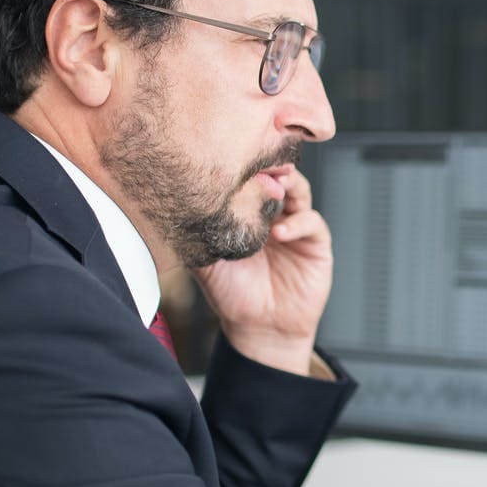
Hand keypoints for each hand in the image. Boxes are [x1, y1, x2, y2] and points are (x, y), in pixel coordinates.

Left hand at [193, 164, 330, 374]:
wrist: (259, 329)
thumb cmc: (233, 296)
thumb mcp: (205, 263)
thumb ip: (195, 236)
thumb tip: (171, 212)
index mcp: (248, 214)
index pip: (251, 180)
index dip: (245, 167)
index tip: (232, 157)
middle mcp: (274, 215)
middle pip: (278, 177)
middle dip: (270, 166)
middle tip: (259, 161)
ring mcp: (297, 227)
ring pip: (299, 192)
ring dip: (288, 187)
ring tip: (273, 190)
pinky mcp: (316, 245)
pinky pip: (312, 223)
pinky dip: (298, 223)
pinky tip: (280, 233)